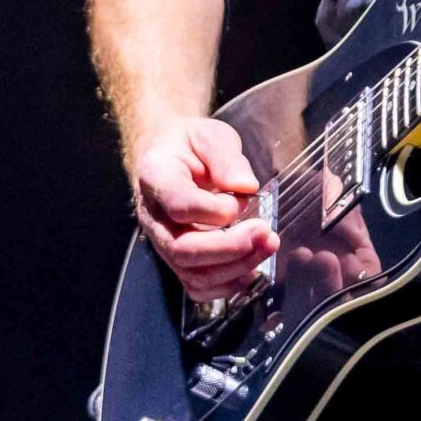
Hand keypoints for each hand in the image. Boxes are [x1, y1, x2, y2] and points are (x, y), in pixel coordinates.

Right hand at [128, 114, 279, 302]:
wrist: (169, 154)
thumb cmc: (190, 145)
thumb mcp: (210, 135)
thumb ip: (226, 158)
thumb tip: (245, 186)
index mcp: (156, 177)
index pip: (179, 205)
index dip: (215, 210)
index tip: (242, 198)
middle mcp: (153, 216)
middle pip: (183, 250)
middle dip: (230, 248)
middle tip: (264, 232)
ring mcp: (163, 241)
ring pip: (192, 273)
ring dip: (235, 268)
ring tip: (266, 246)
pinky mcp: (177, 259)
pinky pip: (197, 285)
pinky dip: (228, 284)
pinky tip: (252, 267)